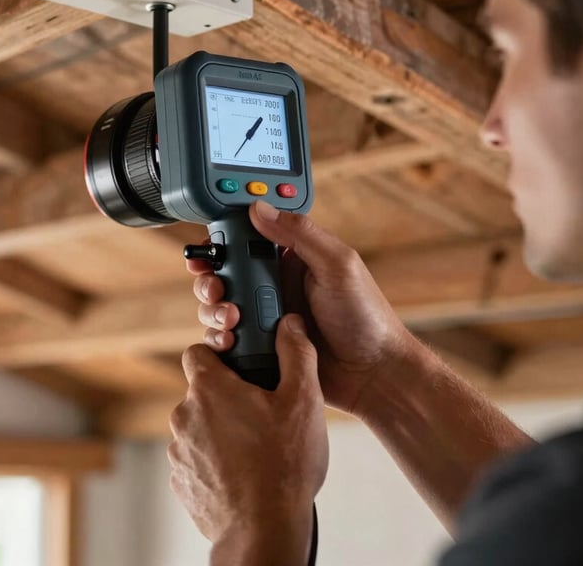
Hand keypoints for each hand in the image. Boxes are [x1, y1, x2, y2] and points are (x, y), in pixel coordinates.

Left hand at [168, 314, 326, 561]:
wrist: (263, 532)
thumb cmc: (283, 465)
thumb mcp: (303, 400)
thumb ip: (296, 353)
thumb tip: (290, 323)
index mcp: (210, 389)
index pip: (197, 351)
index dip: (218, 353)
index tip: (241, 364)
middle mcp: (185, 416)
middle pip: (202, 390)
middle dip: (228, 395)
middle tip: (262, 410)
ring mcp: (180, 451)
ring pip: (200, 424)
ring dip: (221, 428)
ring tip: (257, 446)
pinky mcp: (182, 480)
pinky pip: (198, 456)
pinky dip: (216, 458)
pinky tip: (246, 471)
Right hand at [188, 200, 414, 417]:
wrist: (374, 374)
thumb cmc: (366, 316)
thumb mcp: (338, 264)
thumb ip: (300, 233)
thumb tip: (260, 207)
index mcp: (292, 258)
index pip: (247, 239)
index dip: (222, 241)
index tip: (208, 247)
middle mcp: (275, 285)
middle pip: (225, 274)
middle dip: (211, 279)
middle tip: (217, 289)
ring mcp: (266, 317)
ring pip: (221, 306)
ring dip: (214, 309)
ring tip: (231, 318)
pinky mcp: (262, 347)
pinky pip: (229, 339)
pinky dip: (220, 338)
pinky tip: (230, 341)